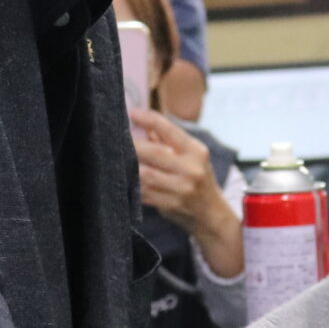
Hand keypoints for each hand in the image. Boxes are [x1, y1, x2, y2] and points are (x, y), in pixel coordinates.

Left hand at [131, 109, 238, 275]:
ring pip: (145, 174)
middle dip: (133, 144)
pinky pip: (144, 192)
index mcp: (197, 152)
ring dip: (129, 165)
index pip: (171, 131)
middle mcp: (191, 170)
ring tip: (118, 156)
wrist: (211, 214)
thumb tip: (142, 123)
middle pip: (154, 153)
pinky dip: (132, 183)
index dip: (150, 119)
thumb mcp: (192, 156)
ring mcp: (180, 189)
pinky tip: (125, 176)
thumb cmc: (198, 178)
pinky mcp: (169, 205)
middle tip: (117, 137)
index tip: (133, 113)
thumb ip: (168, 140)